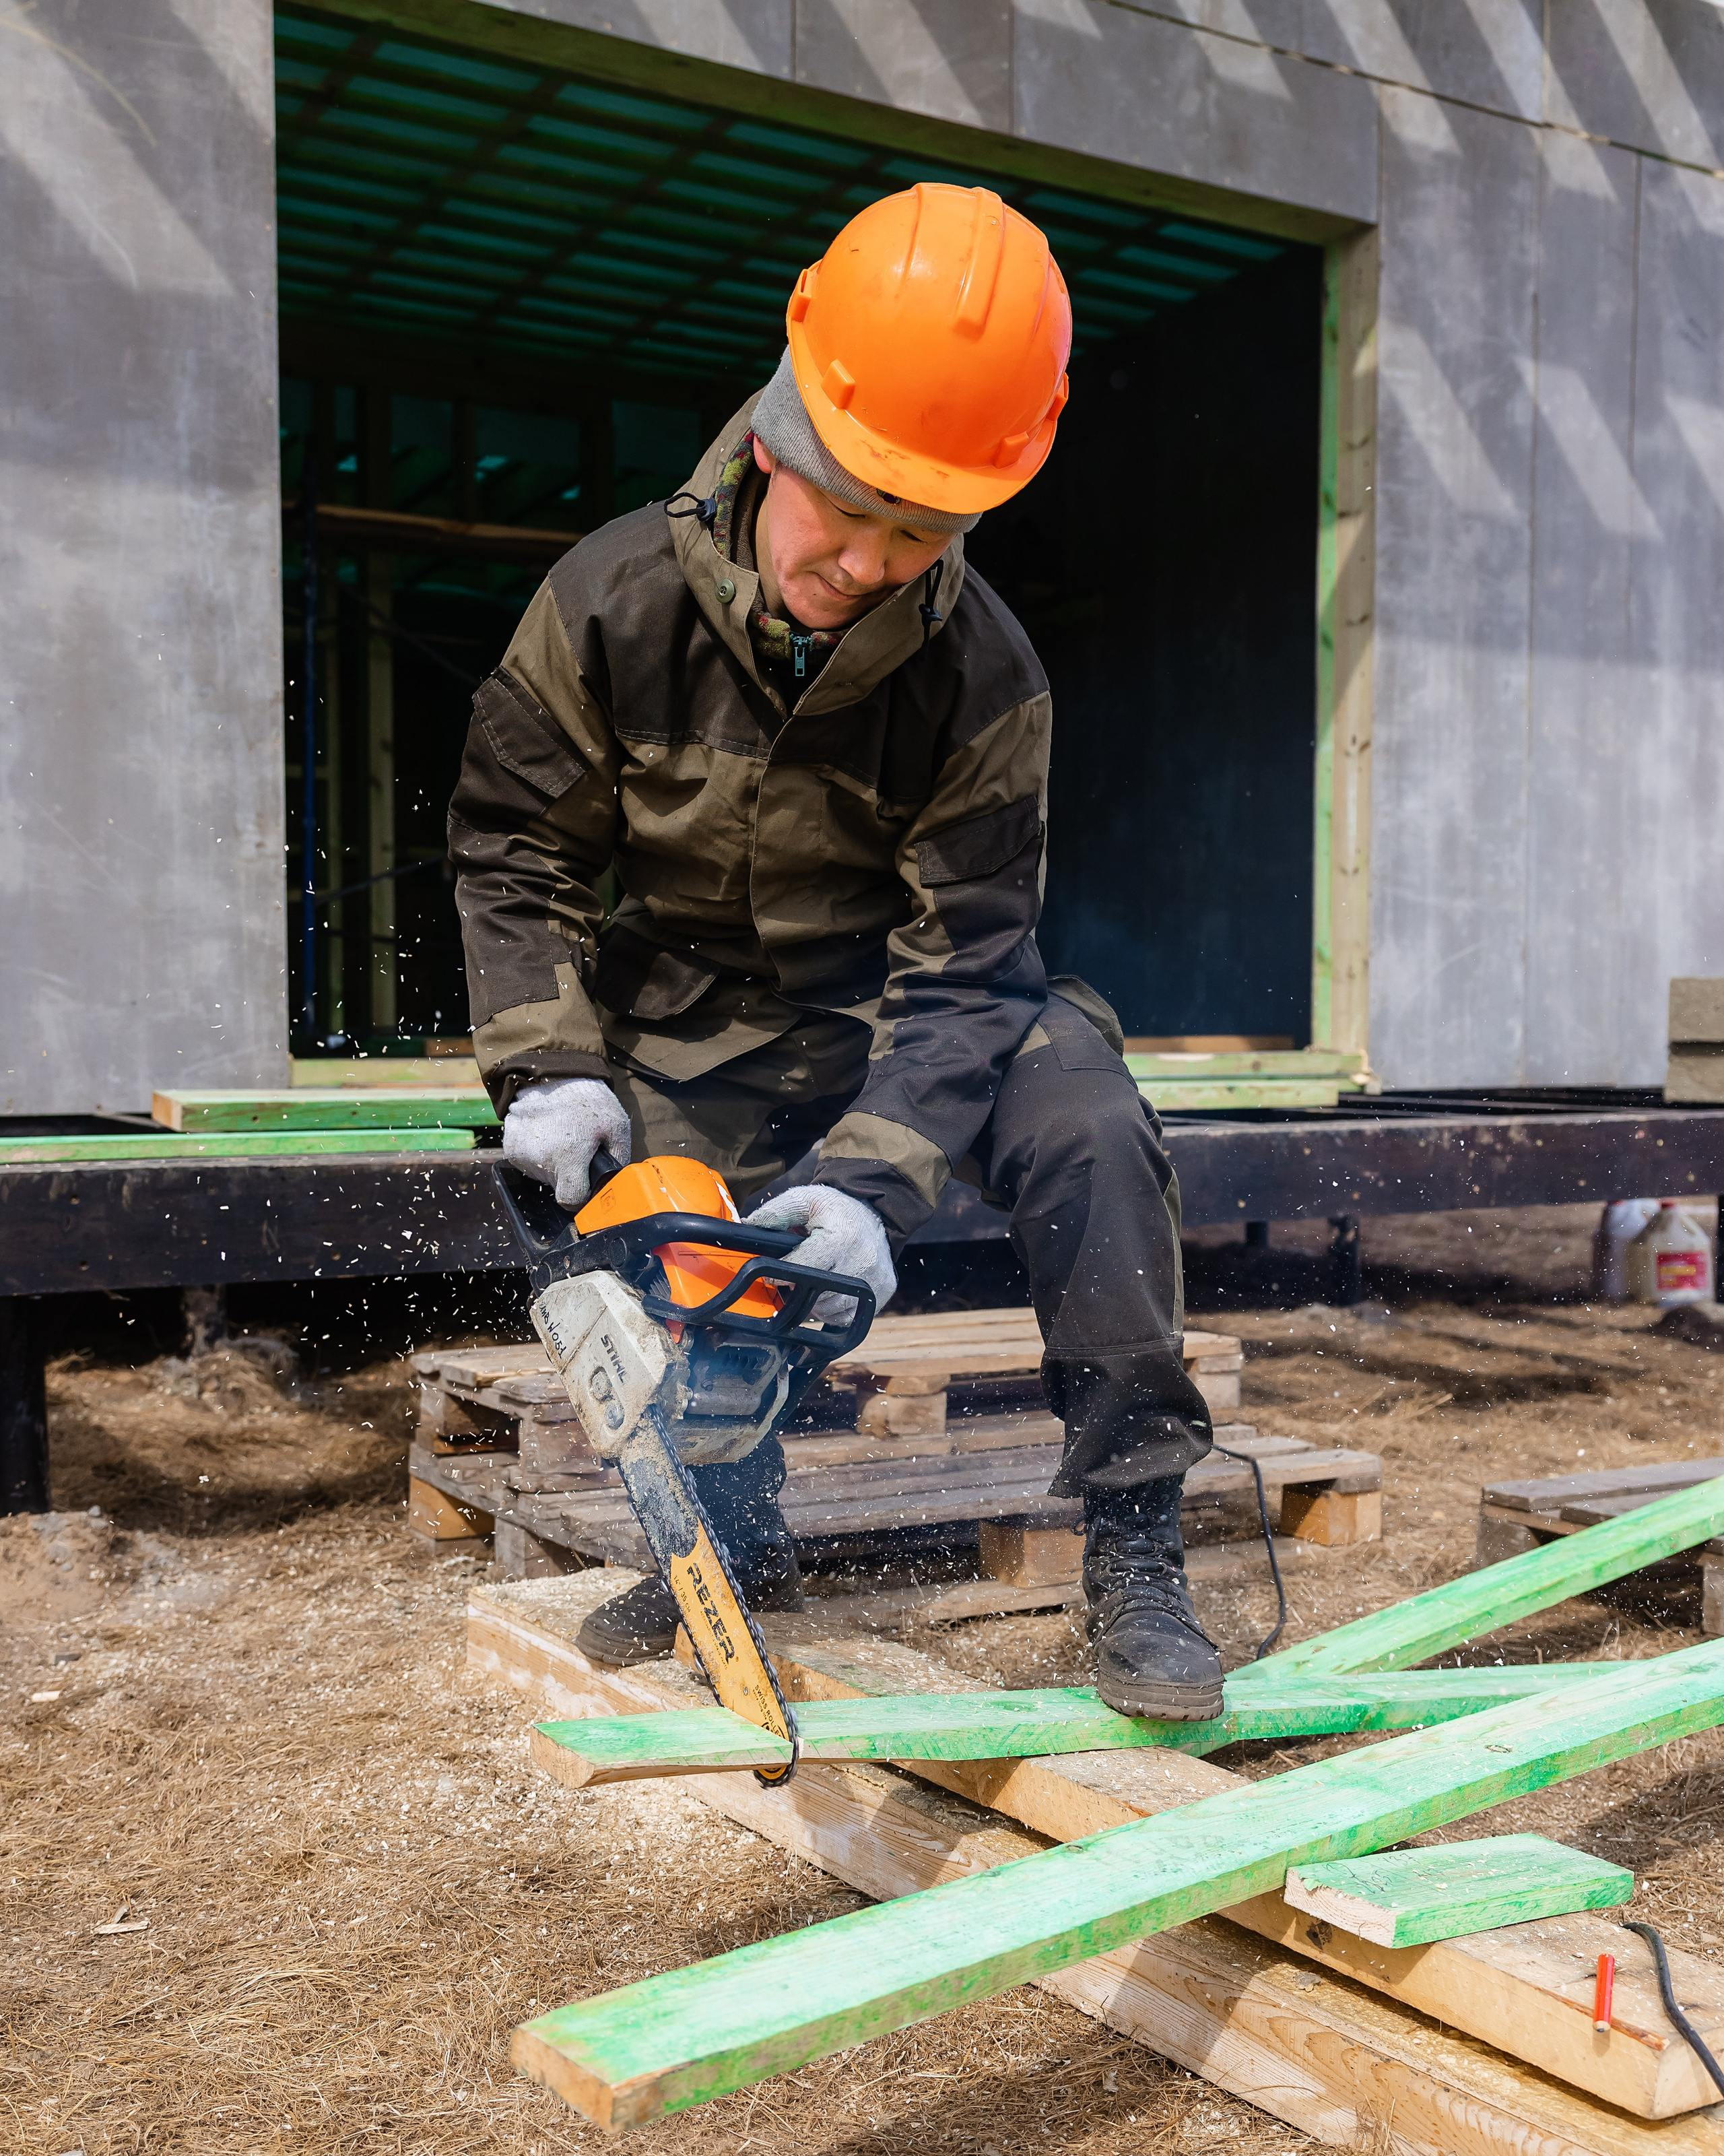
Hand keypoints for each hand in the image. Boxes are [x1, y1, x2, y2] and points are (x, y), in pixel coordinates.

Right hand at [502, 1077, 630, 1209]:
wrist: (552, 1073)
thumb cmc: (588, 1100)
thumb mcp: (617, 1126)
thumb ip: (619, 1160)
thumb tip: (615, 1185)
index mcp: (567, 1157)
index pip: (570, 1200)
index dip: (581, 1195)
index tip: (585, 1182)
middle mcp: (540, 1159)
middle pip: (556, 1186)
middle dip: (568, 1174)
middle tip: (576, 1148)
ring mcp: (520, 1153)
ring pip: (541, 1175)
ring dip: (551, 1163)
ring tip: (561, 1137)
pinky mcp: (509, 1147)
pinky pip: (527, 1161)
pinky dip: (537, 1153)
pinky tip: (547, 1134)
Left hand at [748, 1184, 894, 1323]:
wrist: (875, 1213)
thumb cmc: (835, 1208)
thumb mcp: (805, 1199)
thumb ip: (775, 1213)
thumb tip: (746, 1226)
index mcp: (841, 1239)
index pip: (803, 1269)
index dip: (781, 1275)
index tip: (771, 1275)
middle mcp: (861, 1263)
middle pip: (815, 1295)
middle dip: (798, 1289)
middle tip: (793, 1277)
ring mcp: (874, 1282)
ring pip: (829, 1310)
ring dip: (813, 1301)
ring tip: (812, 1280)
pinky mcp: (883, 1293)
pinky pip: (846, 1316)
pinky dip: (832, 1309)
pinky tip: (829, 1291)